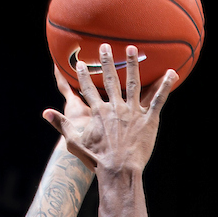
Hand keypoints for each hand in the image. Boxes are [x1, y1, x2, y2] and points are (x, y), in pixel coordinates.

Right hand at [42, 45, 176, 174]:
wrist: (119, 170)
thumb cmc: (97, 159)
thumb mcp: (75, 142)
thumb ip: (61, 125)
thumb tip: (45, 113)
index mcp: (99, 112)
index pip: (88, 89)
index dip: (83, 76)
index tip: (79, 63)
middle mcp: (116, 107)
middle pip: (110, 80)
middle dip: (107, 62)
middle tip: (106, 47)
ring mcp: (133, 112)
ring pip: (134, 83)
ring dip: (133, 65)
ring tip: (132, 49)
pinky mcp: (149, 120)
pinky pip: (158, 99)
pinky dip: (165, 86)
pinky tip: (172, 72)